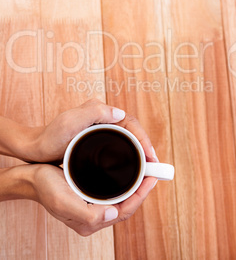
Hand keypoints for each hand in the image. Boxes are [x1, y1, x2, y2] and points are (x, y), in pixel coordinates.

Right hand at [31, 164, 156, 235]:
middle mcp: (94, 216)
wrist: (31, 177)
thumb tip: (113, 214)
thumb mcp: (63, 201)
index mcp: (90, 221)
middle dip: (141, 190)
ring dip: (133, 186)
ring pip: (120, 199)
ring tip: (144, 170)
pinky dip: (122, 183)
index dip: (141, 196)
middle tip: (152, 172)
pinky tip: (126, 172)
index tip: (152, 178)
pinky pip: (112, 192)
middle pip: (125, 206)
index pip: (124, 211)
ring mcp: (92, 206)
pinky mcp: (89, 195)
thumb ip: (87, 213)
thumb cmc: (45, 188)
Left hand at [34, 99, 158, 163]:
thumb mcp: (70, 122)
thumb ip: (94, 112)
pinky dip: (129, 156)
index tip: (151, 157)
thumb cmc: (50, 136)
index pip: (130, 123)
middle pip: (132, 132)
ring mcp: (100, 131)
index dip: (143, 140)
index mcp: (100, 112)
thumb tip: (120, 113)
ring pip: (127, 140)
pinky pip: (119, 147)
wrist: (35, 147)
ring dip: (139, 152)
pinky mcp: (96, 142)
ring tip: (147, 170)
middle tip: (154, 166)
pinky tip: (131, 168)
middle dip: (145, 147)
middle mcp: (103, 119)